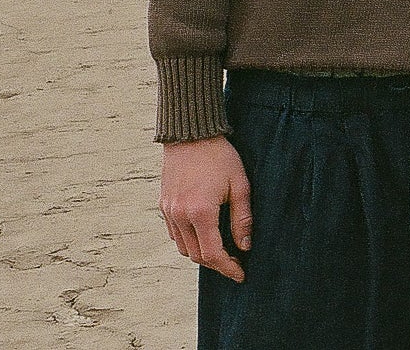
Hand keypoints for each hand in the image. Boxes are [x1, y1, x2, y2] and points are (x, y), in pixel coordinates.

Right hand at [161, 135, 252, 282]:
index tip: (240, 274)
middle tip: (234, 263)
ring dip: (201, 254)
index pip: (213, 254)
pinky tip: (203, 234)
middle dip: (216, 264)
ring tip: (221, 250)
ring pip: (183, 247)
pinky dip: (189, 241)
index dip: (227, 268)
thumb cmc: (219, 156)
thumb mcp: (239, 184)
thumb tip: (245, 246)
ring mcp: (169, 212)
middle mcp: (180, 216)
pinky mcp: (164, 206)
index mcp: (200, 212)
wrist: (191, 134)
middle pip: (196, 256)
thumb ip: (242, 218)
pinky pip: (175, 234)